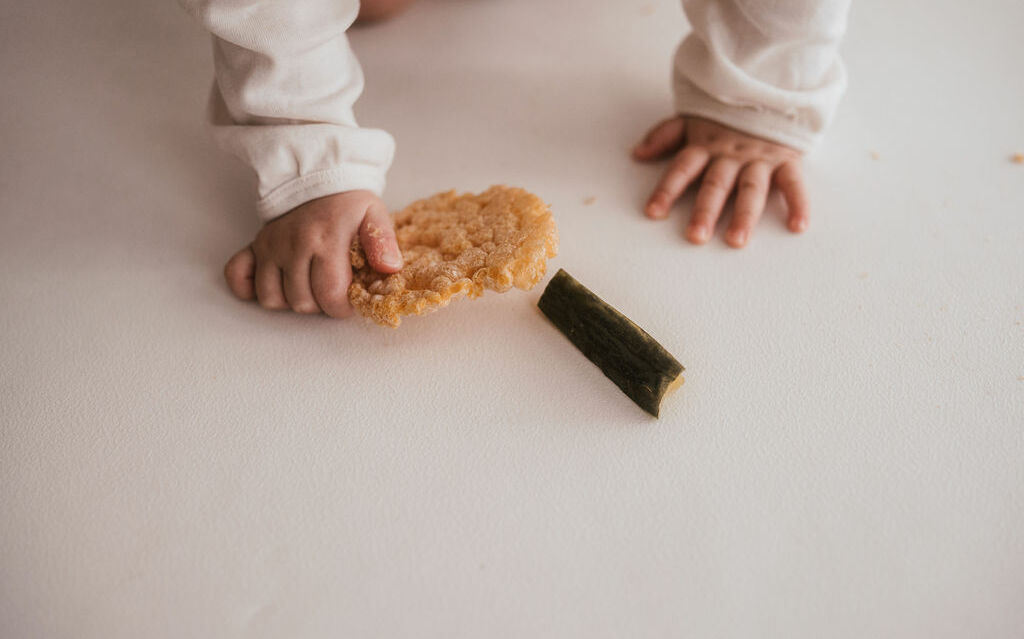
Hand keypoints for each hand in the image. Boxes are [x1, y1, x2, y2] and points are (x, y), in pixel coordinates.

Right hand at [223, 190, 402, 316]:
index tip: (350, 300)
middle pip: (301, 302)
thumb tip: (390, 269)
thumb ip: (384, 243)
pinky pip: (238, 277)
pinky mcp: (255, 246)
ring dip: (292, 300)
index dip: (342, 308)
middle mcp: (294, 245)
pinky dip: (251, 288)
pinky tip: (274, 284)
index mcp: (325, 241)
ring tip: (308, 286)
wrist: (317, 175)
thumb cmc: (348, 202)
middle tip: (332, 290)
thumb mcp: (374, 216)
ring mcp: (271, 246)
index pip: (330, 295)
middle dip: (321, 305)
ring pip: (272, 298)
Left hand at [633, 115, 807, 247]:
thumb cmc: (726, 112)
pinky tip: (798, 226)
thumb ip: (665, 136)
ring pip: (751, 189)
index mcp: (706, 145)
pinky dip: (798, 203)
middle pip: (716, 185)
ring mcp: (760, 158)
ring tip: (737, 240)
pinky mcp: (787, 159)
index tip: (653, 212)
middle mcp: (732, 154)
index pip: (683, 168)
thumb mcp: (692, 118)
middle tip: (696, 236)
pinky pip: (794, 182)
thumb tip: (636, 153)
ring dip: (744, 215)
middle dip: (705, 211)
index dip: (667, 189)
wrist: (769, 84)